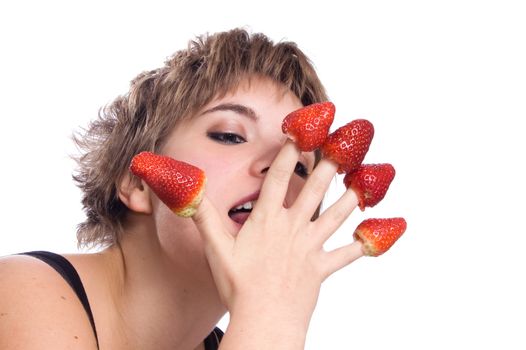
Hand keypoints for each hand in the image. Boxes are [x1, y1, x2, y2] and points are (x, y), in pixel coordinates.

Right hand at [193, 140, 362, 327]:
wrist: (264, 319)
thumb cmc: (238, 285)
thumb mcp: (216, 248)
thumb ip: (204, 216)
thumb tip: (188, 190)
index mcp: (267, 219)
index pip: (278, 177)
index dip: (289, 152)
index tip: (300, 131)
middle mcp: (292, 228)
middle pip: (314, 189)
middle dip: (328, 164)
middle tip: (343, 143)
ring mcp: (310, 247)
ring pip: (336, 215)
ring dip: (351, 196)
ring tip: (365, 180)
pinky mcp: (322, 267)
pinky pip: (348, 254)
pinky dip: (364, 245)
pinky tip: (377, 236)